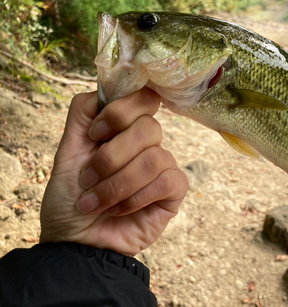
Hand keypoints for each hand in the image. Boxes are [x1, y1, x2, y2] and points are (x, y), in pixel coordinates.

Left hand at [40, 88, 188, 255]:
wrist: (76, 244)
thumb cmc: (70, 201)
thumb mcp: (66, 153)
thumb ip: (82, 116)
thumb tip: (103, 90)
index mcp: (123, 131)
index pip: (143, 100)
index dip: (120, 113)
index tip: (95, 136)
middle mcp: (145, 146)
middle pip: (149, 128)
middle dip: (112, 157)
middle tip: (89, 179)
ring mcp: (162, 168)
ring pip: (156, 157)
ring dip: (119, 183)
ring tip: (98, 203)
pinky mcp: (173, 192)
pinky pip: (169, 180)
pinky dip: (137, 197)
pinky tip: (121, 210)